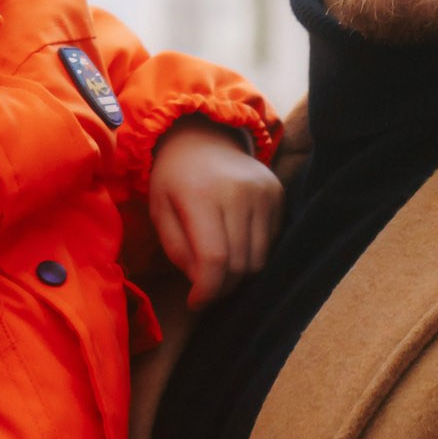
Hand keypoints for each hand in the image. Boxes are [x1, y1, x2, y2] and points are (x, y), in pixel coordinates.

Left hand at [148, 115, 284, 309]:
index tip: (196, 302)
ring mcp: (263, 192)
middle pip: (239, 265)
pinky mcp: (278, 193)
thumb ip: (178, 250)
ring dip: (238, 275)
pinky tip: (235, 243)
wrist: (203, 136)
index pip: (215, 259)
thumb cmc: (174, 178)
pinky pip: (271, 242)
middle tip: (205, 288)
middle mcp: (238, 192)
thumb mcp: (159, 211)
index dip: (207, 291)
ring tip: (218, 269)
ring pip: (259, 259)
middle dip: (221, 287)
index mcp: (201, 196)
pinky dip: (253, 253)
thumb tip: (203, 283)